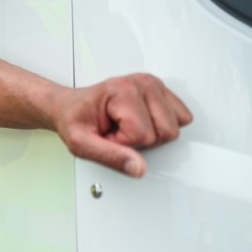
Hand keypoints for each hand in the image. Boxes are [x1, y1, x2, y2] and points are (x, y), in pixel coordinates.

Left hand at [48, 72, 191, 177]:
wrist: (69, 107)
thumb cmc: (74, 119)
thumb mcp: (80, 143)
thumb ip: (110, 157)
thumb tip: (139, 168)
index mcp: (123, 90)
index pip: (143, 135)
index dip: (122, 144)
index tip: (105, 135)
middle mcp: (143, 83)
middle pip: (166, 132)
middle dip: (140, 140)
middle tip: (117, 131)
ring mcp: (154, 86)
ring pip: (176, 127)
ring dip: (152, 134)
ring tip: (127, 126)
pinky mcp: (162, 92)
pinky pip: (182, 118)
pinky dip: (162, 126)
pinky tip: (141, 121)